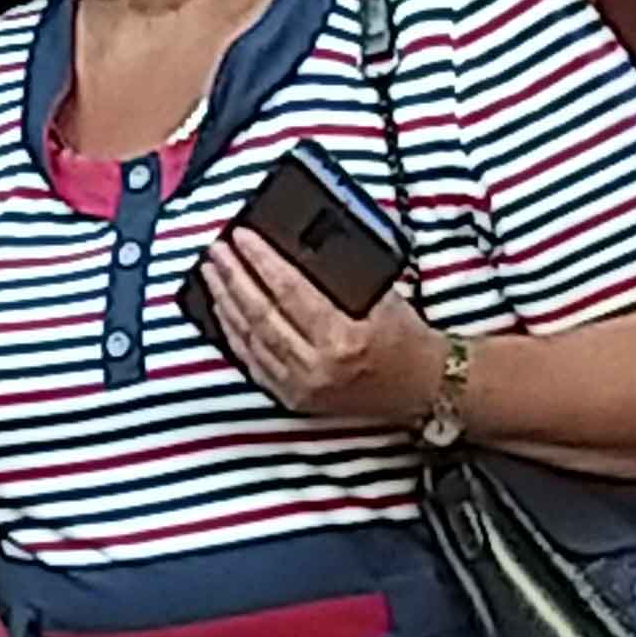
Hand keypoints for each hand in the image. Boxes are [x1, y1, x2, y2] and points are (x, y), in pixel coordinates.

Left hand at [198, 231, 453, 430]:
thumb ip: (341, 276)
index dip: (260, 261)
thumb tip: (290, 248)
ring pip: (249, 341)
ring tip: (212, 275)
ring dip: (225, 305)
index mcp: (343, 339)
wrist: (424, 387)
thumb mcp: (383, 295)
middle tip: (215, 252)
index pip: (288, 291)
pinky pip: (252, 364)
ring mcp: (302, 388)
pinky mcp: (294, 400)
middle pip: (260, 315)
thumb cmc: (407, 337)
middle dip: (232, 279)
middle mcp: (318, 368)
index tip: (240, 236)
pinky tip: (223, 313)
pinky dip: (234, 336)